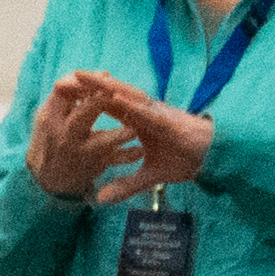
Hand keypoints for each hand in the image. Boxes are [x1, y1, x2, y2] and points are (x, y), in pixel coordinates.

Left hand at [40, 69, 215, 199]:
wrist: (213, 157)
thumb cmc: (185, 158)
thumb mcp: (149, 176)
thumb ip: (126, 185)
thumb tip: (101, 199)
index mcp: (138, 120)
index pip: (107, 105)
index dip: (87, 98)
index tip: (64, 94)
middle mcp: (144, 112)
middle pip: (111, 94)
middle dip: (88, 86)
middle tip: (61, 77)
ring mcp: (156, 114)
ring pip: (126, 96)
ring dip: (104, 87)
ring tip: (81, 76)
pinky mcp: (168, 122)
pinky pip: (146, 113)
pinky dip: (131, 106)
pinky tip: (115, 100)